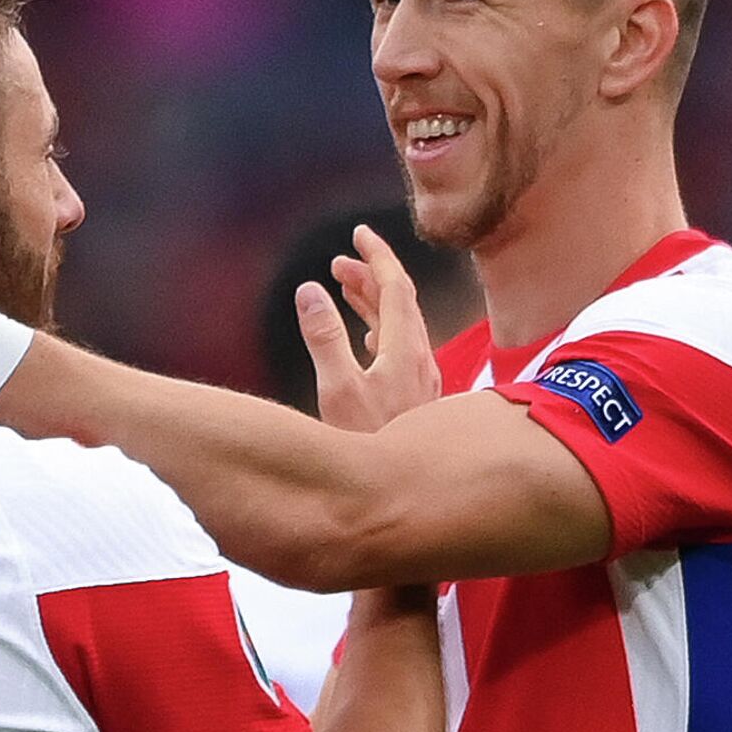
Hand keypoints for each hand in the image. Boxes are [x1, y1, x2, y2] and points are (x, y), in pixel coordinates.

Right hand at [293, 224, 440, 431]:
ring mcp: (420, 380)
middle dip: (370, 276)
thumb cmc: (370, 446)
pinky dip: (380, 328)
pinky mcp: (415, 398)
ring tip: (345, 287)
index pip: (396, 287)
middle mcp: (420, 361)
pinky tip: (367, 337)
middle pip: (399, 302)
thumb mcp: (337, 391)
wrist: (404, 498)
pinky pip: (400, 347)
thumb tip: (310, 291)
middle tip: (340, 261)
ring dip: (373, 302)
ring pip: (401, 325)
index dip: (377, 256)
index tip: (360, 234)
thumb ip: (324, 338)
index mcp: (405, 351)